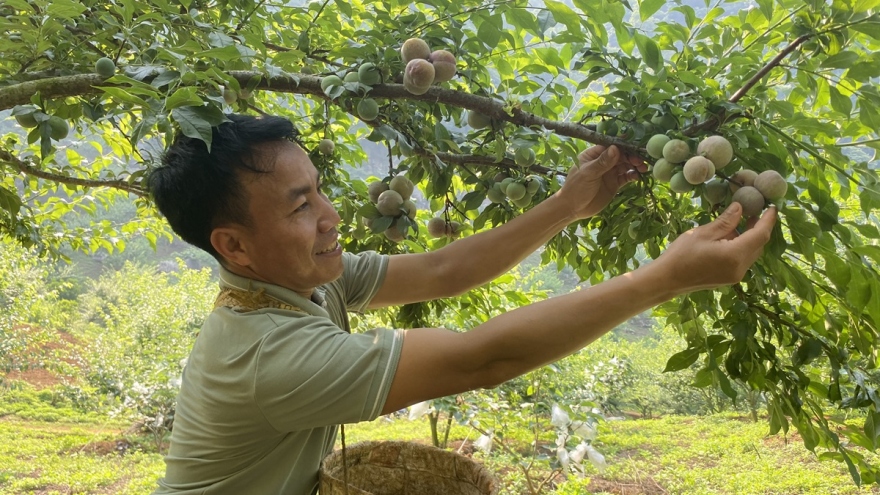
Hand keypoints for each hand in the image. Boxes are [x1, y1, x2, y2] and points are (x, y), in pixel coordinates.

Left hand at [554, 145, 646, 220]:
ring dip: (634, 165)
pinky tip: (638, 176)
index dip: (622, 146)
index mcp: (593, 155)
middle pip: (620, 155)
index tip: (634, 146)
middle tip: (640, 161)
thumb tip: (615, 148)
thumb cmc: (576, 188)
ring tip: (643, 168)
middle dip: (631, 156)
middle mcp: (602, 161)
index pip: (610, 146)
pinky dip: (633, 175)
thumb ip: (602, 162)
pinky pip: (626, 177)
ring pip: (625, 165)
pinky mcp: (614, 183)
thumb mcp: (588, 173)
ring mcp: (609, 172)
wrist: (573, 208)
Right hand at [653, 202, 777, 293]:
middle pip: (758, 245)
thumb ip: (725, 221)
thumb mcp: (703, 233)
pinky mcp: (729, 278)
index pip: (760, 235)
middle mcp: (740, 268)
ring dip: (749, 237)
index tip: (773, 207)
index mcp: (734, 255)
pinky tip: (728, 238)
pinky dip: (741, 247)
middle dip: (758, 227)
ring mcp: (735, 275)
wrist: (667, 280)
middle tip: (753, 210)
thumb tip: (740, 207)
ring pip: (751, 253)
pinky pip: (742, 260)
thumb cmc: (681, 255)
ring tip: (738, 222)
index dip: (768, 220)